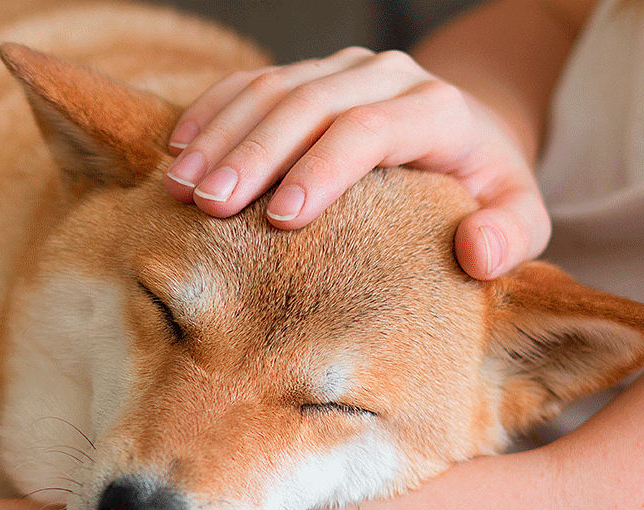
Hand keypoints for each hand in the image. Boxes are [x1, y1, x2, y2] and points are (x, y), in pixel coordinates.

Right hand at [164, 48, 549, 278]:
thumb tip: (477, 251)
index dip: (323, 169)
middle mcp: (386, 76)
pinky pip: (249, 84)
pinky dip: (211, 113)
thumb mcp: (518, 215)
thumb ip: (512, 235)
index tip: (281, 219)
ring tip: (179, 185)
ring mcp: (341, 71)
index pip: (371, 128)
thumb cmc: (480, 191)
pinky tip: (179, 149)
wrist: (465, 136)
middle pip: (311, 103)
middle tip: (209, 205)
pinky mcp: (306, 74)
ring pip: (272, 88)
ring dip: (221, 136)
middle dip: (254, 154)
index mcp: (437, 108)